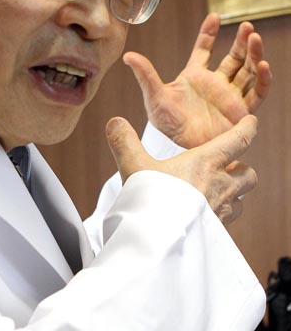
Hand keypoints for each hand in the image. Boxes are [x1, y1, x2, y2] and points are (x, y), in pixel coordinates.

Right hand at [106, 115, 257, 224]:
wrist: (160, 246)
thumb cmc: (152, 204)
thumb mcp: (133, 166)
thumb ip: (125, 142)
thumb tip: (115, 123)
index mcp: (204, 164)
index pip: (237, 141)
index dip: (248, 128)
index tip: (251, 122)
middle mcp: (220, 187)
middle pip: (248, 173)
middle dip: (242, 168)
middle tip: (229, 165)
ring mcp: (221, 213)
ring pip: (242, 200)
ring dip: (234, 194)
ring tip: (217, 191)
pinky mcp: (217, 234)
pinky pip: (228, 222)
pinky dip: (222, 215)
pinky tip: (205, 216)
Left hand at [123, 13, 270, 147]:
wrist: (182, 151)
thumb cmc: (167, 125)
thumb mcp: (155, 97)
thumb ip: (146, 75)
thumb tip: (128, 56)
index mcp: (194, 75)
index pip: (203, 49)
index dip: (209, 33)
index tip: (214, 16)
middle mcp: (215, 83)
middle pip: (233, 57)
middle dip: (241, 41)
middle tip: (247, 26)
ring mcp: (230, 96)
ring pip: (247, 71)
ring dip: (254, 55)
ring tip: (255, 39)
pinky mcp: (241, 112)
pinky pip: (256, 93)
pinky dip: (262, 79)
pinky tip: (263, 66)